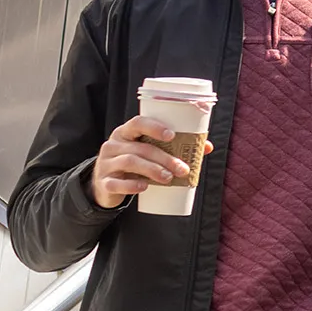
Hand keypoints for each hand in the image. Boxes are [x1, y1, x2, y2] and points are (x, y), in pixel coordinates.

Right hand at [90, 116, 211, 208]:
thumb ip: (174, 148)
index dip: (154, 127)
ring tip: (169, 178)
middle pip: (140, 148)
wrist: (106, 186)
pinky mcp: (104, 182)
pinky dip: (131, 185)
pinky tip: (144, 187)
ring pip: (130, 162)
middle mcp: (113, 145)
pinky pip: (116, 183)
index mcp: (125, 133)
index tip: (172, 135)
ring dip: (152, 170)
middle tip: (182, 168)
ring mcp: (106, 164)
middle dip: (164, 158)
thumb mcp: (148, 152)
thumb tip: (207, 146)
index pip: (137, 123)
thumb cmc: (134, 164)